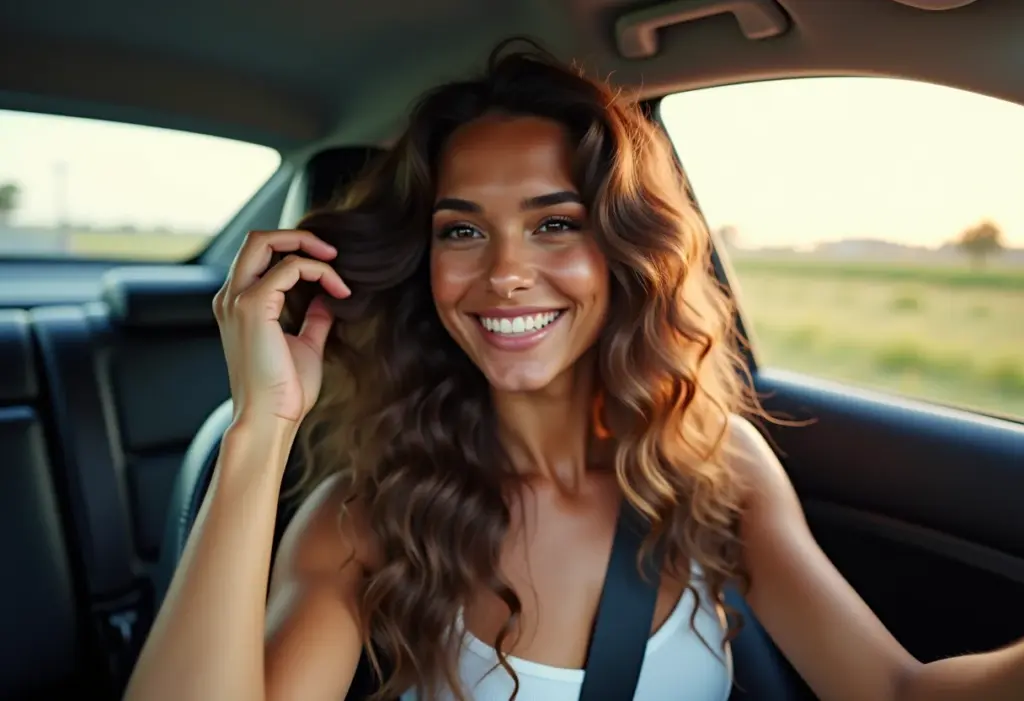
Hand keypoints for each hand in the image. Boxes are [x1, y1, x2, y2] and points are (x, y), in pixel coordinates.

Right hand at [213, 229, 350, 425]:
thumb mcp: (305, 346)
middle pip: (256, 238)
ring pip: (265, 241)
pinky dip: (318, 271)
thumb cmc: (284, 391)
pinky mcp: (253, 306)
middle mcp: (231, 297)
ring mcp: (237, 299)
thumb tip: (325, 300)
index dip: (296, 252)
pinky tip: (339, 291)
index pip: (260, 256)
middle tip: (332, 253)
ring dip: (307, 246)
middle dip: (298, 236)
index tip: (332, 273)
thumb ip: (312, 319)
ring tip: (337, 265)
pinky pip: (289, 267)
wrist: (269, 418)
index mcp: (238, 305)